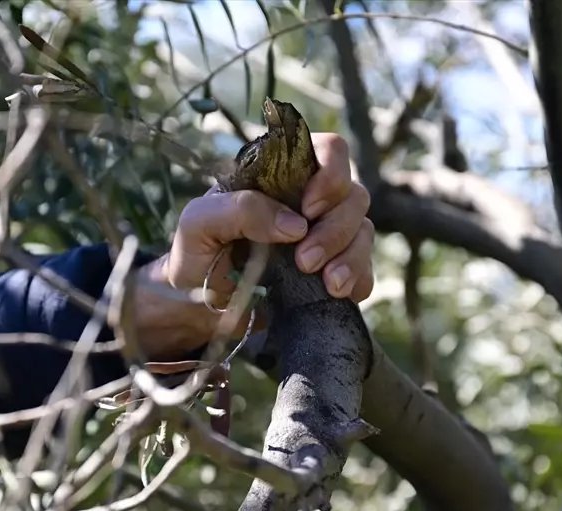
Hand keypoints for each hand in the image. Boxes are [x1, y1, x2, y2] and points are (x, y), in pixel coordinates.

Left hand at [132, 134, 373, 360]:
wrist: (197, 309)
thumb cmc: (195, 255)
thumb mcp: (199, 223)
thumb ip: (240, 209)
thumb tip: (295, 225)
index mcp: (282, 175)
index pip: (330, 150)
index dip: (331, 174)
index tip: (309, 208)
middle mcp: (311, 201)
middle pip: (354, 195)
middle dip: (335, 229)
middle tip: (304, 261)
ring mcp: (327, 237)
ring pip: (365, 231)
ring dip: (350, 257)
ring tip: (327, 285)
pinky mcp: (334, 272)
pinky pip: (366, 269)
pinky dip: (358, 280)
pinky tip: (337, 294)